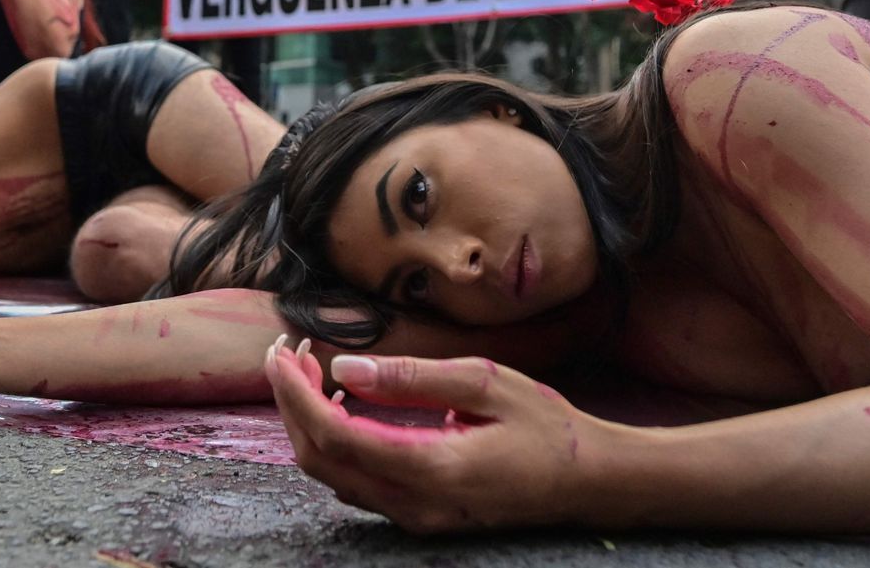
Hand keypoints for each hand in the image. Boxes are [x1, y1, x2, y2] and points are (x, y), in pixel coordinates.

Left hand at [266, 338, 601, 531]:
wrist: (590, 481)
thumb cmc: (545, 426)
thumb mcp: (483, 381)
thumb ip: (412, 376)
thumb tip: (346, 369)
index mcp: (430, 468)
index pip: (335, 435)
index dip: (296, 394)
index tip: (280, 353)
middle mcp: (414, 504)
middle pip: (322, 460)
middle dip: (292, 405)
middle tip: (287, 354)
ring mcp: (415, 516)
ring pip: (334, 475)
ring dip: (310, 422)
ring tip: (311, 370)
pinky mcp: (419, 514)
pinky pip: (358, 481)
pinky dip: (336, 440)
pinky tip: (344, 402)